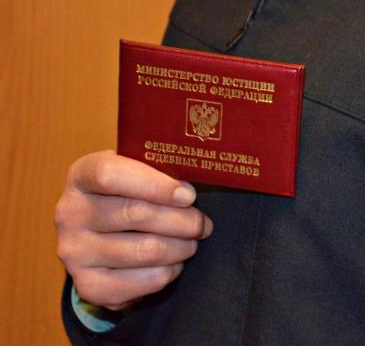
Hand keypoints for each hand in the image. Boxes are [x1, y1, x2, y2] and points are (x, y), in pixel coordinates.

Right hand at [55, 150, 212, 310]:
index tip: (189, 195)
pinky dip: (170, 272)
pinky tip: (173, 262)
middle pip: (136, 215)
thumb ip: (159, 170)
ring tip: (192, 241)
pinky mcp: (89, 287)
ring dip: (181, 247)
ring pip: (147, 250)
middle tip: (203, 223)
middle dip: (183, 220)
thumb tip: (192, 187)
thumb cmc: (128, 193)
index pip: (110, 175)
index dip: (155, 185)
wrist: (98, 234)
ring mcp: (75, 253)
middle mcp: (70, 213)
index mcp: (81, 175)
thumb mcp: (136, 170)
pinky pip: (145, 281)